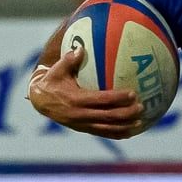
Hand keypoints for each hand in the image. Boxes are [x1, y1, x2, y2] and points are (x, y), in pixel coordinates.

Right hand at [26, 47, 145, 137]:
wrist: (39, 101)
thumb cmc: (52, 81)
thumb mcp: (57, 69)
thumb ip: (69, 59)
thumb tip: (81, 47)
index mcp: (76, 100)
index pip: (101, 100)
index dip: (118, 98)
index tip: (133, 94)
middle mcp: (80, 115)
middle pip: (108, 116)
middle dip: (126, 113)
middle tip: (142, 107)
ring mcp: (82, 124)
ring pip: (107, 128)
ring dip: (125, 126)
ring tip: (140, 122)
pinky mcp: (83, 129)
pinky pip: (103, 133)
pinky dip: (117, 134)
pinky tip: (129, 132)